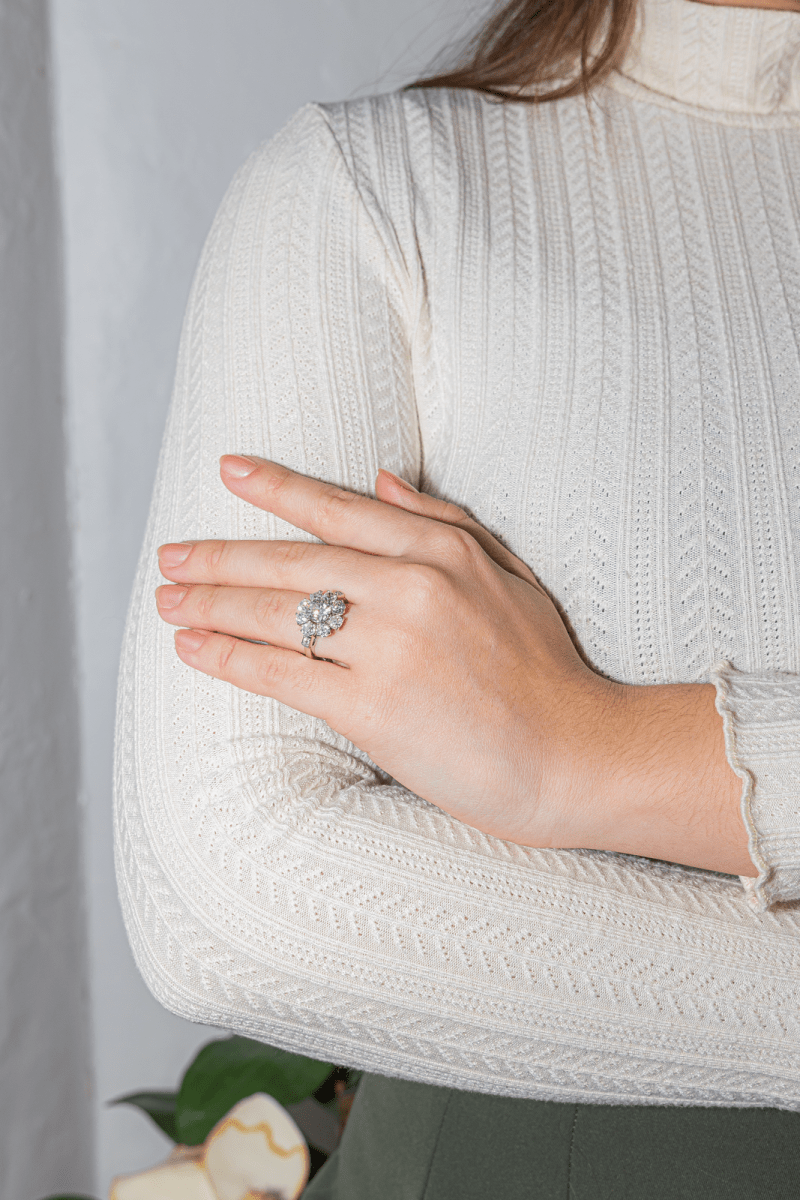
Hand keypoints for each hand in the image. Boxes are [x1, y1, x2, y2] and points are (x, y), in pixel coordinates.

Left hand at [155, 456, 609, 849]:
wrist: (576, 754)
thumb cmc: (545, 669)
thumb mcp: (509, 575)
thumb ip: (445, 521)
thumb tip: (381, 477)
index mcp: (443, 550)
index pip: (338, 508)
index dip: (275, 487)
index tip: (227, 470)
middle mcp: (411, 587)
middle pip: (291, 561)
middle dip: (219, 555)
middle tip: (170, 554)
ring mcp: (391, 646)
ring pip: (277, 613)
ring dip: (211, 603)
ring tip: (167, 600)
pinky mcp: (374, 707)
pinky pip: (283, 673)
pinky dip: (229, 658)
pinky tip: (193, 648)